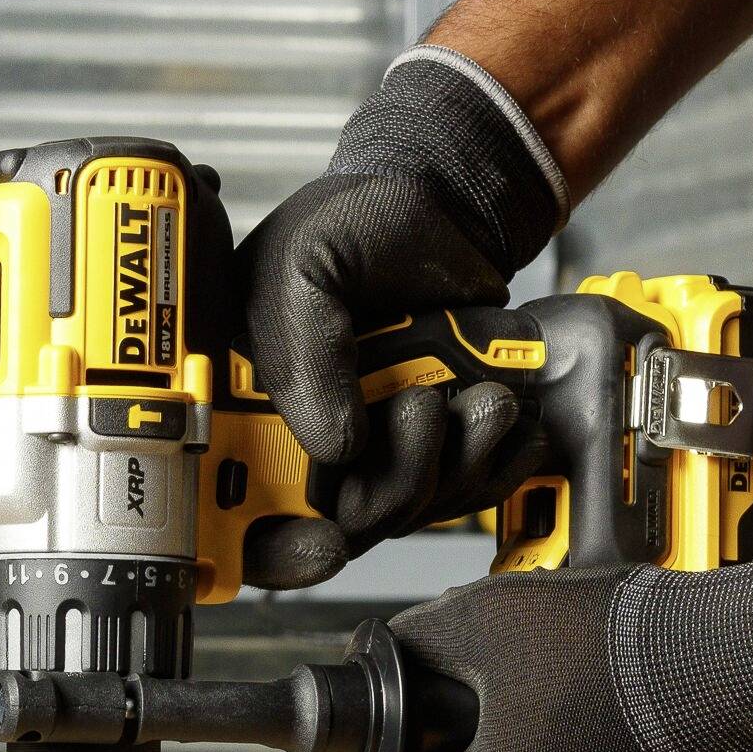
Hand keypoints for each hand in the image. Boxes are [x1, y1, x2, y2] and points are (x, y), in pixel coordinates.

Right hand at [236, 49, 564, 589]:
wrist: (442, 202)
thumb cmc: (353, 226)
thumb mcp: (304, 268)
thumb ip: (306, 355)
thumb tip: (337, 448)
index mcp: (251, 411)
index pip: (246, 519)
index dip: (279, 550)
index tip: (324, 543)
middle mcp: (313, 442)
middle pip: (348, 526)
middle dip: (396, 489)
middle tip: (421, 410)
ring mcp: (380, 448)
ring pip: (416, 512)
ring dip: (458, 464)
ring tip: (479, 393)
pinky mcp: (442, 444)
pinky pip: (468, 491)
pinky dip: (498, 464)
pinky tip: (506, 419)